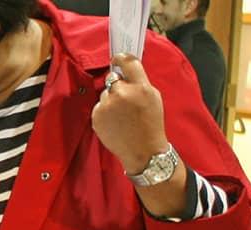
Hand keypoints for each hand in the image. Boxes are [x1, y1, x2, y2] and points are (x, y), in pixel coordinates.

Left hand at [92, 54, 169, 174]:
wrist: (143, 150)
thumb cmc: (151, 124)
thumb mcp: (154, 98)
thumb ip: (139, 82)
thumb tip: (124, 71)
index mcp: (141, 87)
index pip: (128, 62)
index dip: (121, 58)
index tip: (117, 58)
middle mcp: (122, 93)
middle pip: (113, 79)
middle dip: (118, 86)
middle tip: (126, 101)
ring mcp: (107, 105)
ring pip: (105, 94)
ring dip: (111, 101)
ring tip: (122, 116)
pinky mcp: (96, 116)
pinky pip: (99, 107)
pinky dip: (105, 112)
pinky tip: (116, 123)